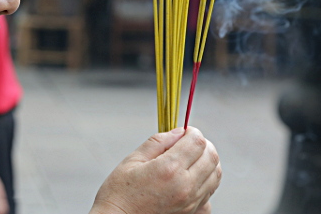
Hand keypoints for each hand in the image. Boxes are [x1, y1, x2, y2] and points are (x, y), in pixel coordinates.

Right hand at [89, 127, 220, 213]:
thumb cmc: (120, 191)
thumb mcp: (133, 159)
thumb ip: (158, 142)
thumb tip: (179, 132)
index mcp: (169, 169)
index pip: (197, 142)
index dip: (192, 131)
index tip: (184, 131)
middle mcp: (185, 186)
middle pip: (212, 157)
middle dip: (203, 144)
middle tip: (188, 143)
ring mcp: (191, 203)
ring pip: (216, 175)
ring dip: (206, 162)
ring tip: (189, 159)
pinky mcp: (192, 213)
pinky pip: (210, 193)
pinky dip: (205, 182)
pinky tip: (188, 179)